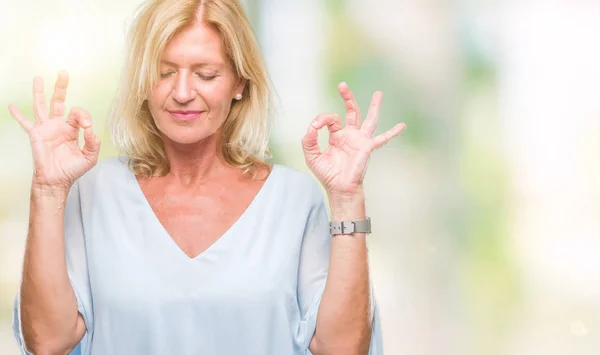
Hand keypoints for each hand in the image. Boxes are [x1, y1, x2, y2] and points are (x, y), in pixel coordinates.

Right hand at [8, 72, 100, 191]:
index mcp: (72, 130)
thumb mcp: (89, 157)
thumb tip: (91, 129)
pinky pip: (25, 123)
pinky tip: (12, 106)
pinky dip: (18, 115)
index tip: (87, 126)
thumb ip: (93, 142)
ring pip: (42, 106)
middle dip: (61, 88)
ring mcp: (46, 129)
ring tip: (38, 78)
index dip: (84, 116)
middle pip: (59, 102)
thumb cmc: (72, 170)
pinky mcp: (36, 135)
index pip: (78, 114)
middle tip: (63, 73)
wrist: (56, 181)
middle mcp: (58, 126)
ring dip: (40, 92)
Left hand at [301, 82, 405, 196]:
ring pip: (369, 119)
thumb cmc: (328, 175)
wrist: (339, 189)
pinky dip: (392, 132)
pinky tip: (402, 125)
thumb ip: (309, 141)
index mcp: (337, 136)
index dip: (321, 119)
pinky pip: (382, 139)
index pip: (330, 119)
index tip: (314, 127)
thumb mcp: (312, 157)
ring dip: (374, 106)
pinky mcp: (367, 147)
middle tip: (342, 84)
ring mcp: (360, 140)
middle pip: (351, 111)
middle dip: (347, 97)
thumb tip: (311, 127)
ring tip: (378, 93)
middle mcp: (350, 135)